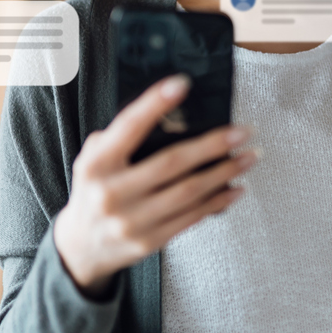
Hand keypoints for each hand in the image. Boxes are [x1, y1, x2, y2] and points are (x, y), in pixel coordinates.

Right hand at [53, 74, 256, 297]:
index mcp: (97, 165)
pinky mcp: (149, 241)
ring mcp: (131, 221)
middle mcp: (112, 193)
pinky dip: (218, 201)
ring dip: (225, 172)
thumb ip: (119, 138)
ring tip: (249, 156)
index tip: (181, 84)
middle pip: (172, 163)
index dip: (155, 103)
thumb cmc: (94, 191)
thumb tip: (167, 116)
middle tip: (242, 131)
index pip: (129, 127)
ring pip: (189, 192)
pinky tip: (236, 188)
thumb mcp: (93, 160)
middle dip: (213, 144)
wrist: (82, 248)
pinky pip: (191, 218)